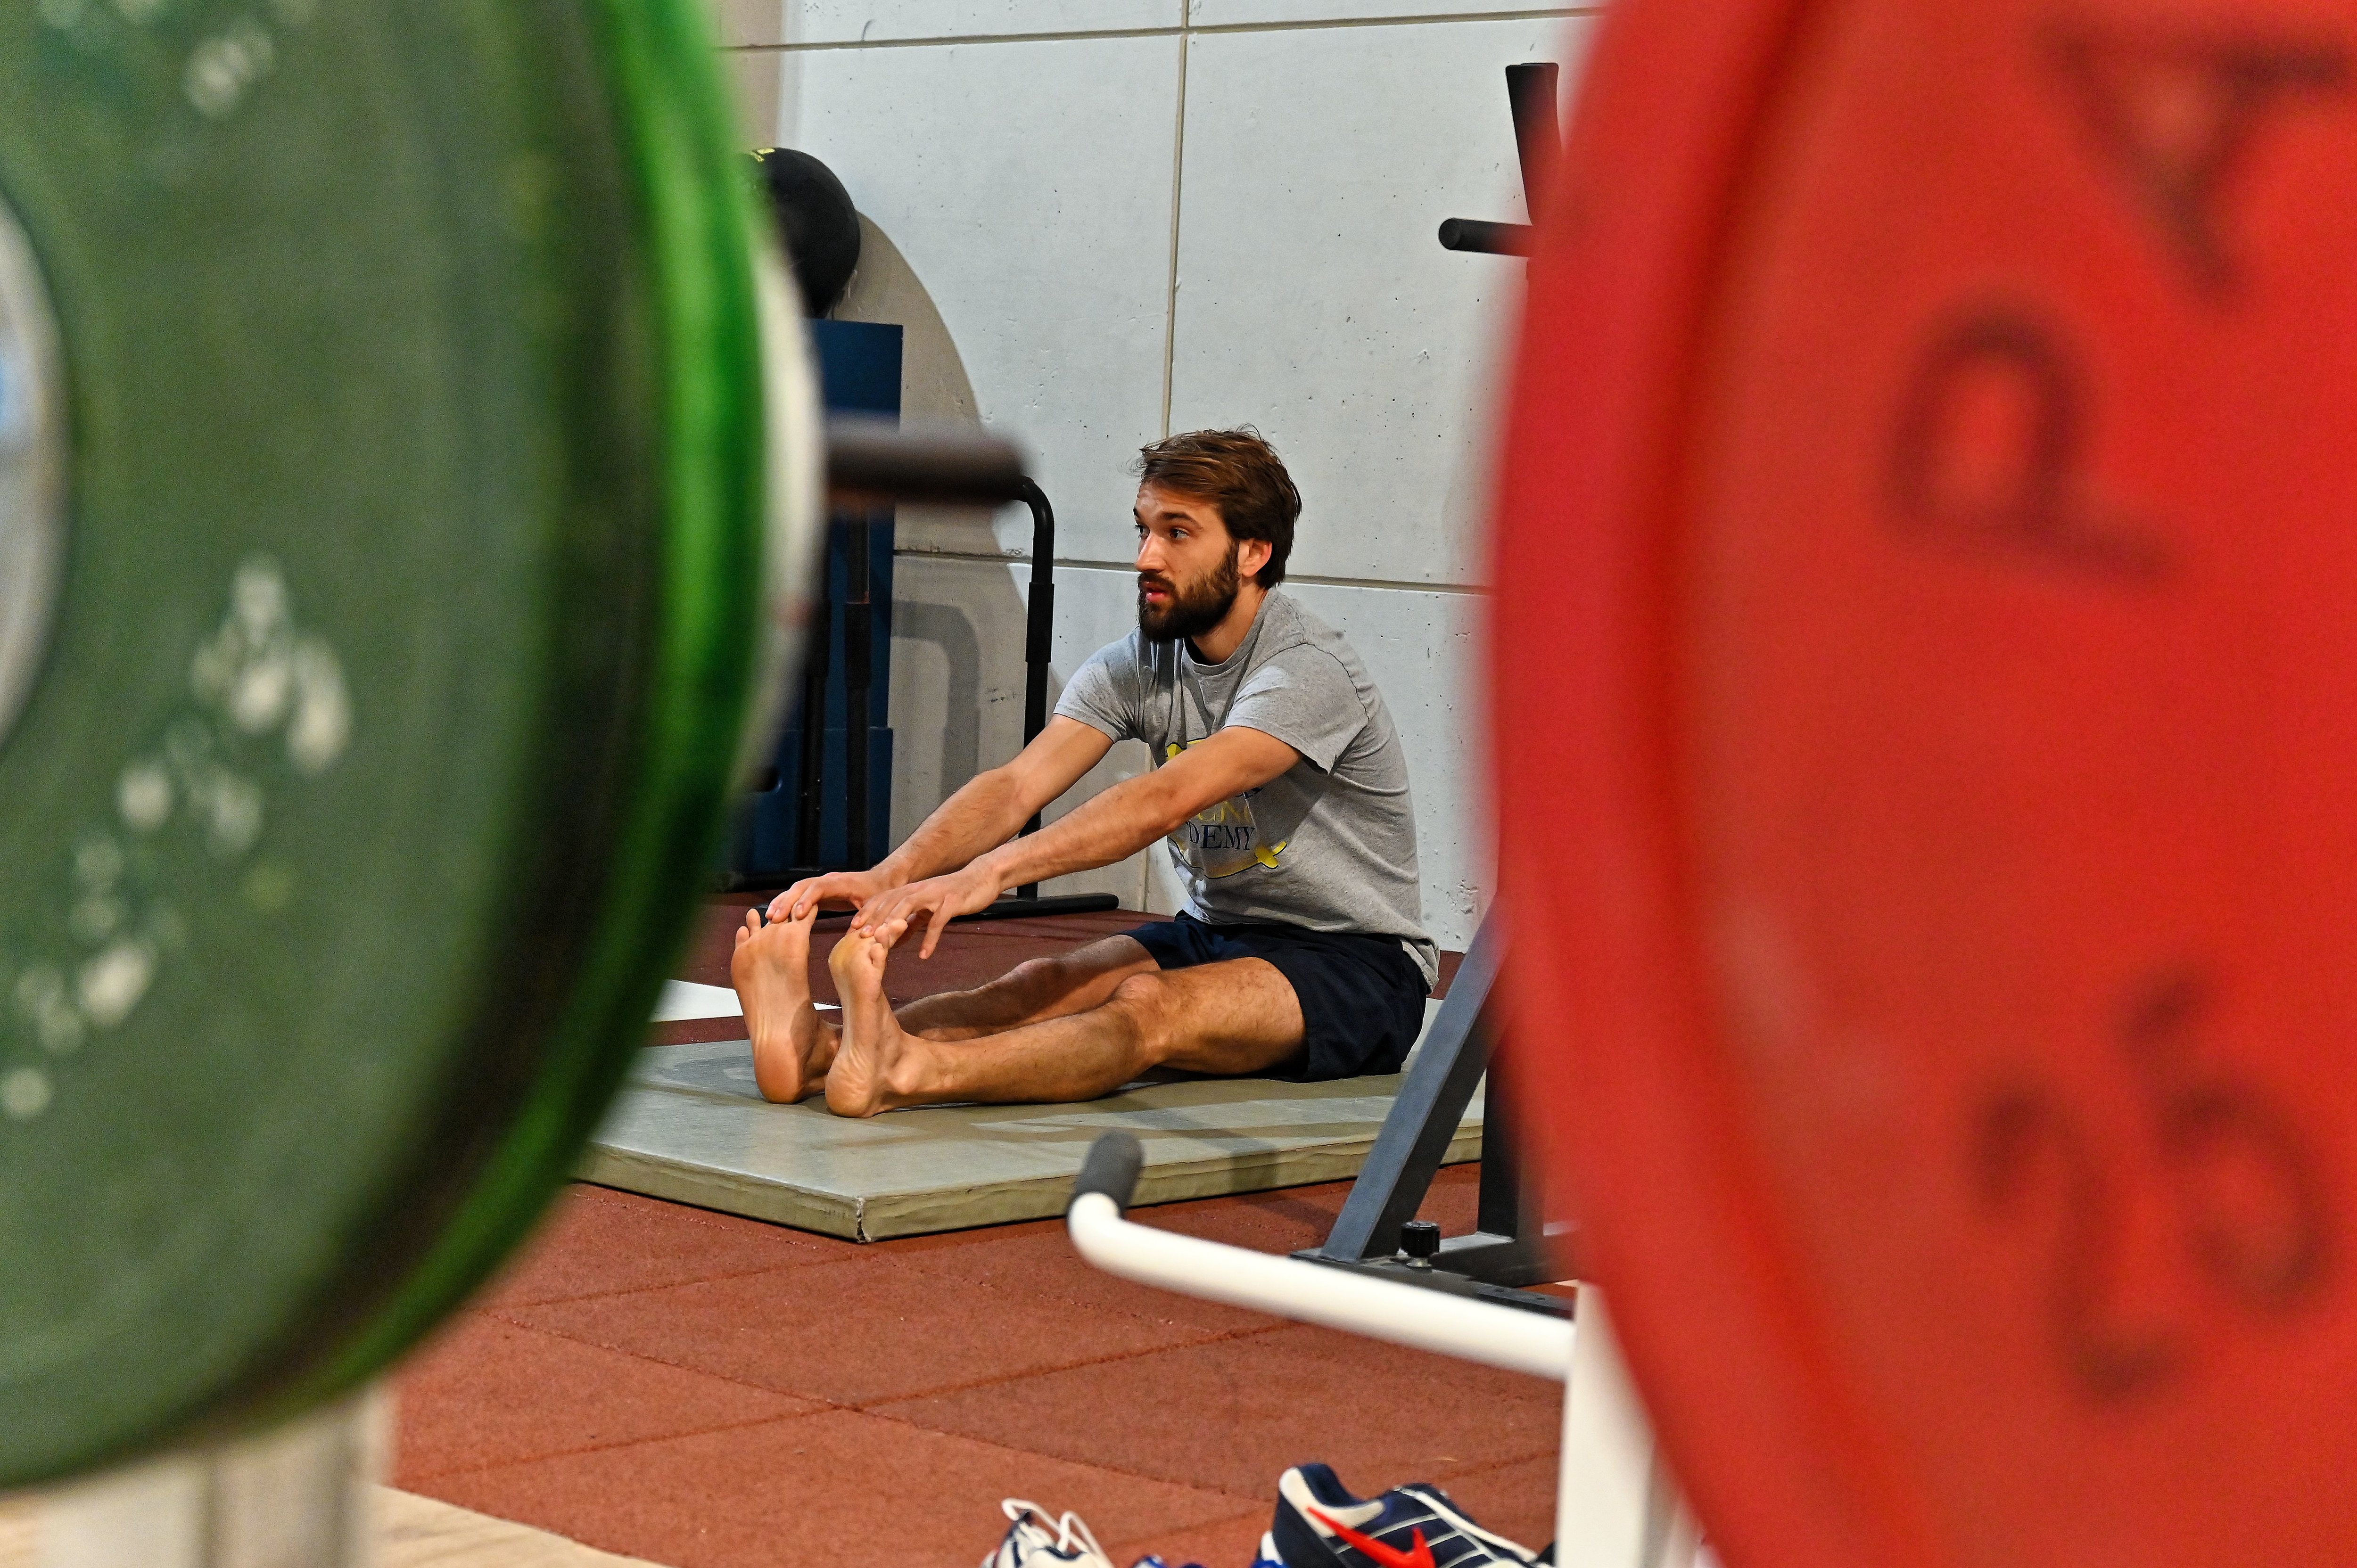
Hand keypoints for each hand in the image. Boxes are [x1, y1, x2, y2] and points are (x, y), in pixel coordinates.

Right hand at [768, 866, 900, 921]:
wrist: (884, 881)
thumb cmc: (881, 895)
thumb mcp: (877, 906)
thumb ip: (870, 918)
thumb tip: (860, 932)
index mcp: (842, 883)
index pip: (819, 888)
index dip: (806, 901)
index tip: (797, 916)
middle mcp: (829, 880)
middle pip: (802, 886)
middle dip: (787, 901)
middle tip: (774, 919)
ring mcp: (822, 883)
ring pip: (797, 889)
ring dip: (783, 902)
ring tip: (769, 918)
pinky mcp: (819, 890)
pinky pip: (799, 894)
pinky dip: (787, 903)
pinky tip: (777, 916)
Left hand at [851, 862, 1004, 957]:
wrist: (982, 878)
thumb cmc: (955, 895)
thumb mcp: (929, 909)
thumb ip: (913, 922)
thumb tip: (895, 940)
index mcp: (912, 889)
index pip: (884, 898)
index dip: (868, 911)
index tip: (853, 927)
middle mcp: (920, 889)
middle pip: (891, 902)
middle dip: (874, 918)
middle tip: (861, 937)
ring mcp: (935, 895)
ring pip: (908, 906)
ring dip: (894, 924)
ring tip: (884, 942)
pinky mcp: (951, 903)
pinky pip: (938, 922)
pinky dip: (930, 938)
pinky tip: (925, 954)